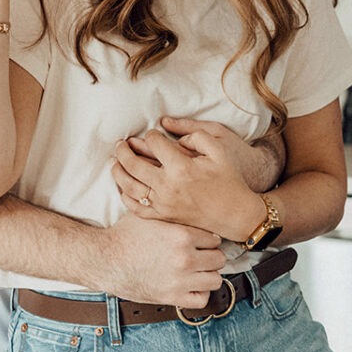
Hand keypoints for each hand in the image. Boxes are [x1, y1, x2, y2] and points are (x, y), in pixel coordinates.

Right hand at [97, 213, 225, 309]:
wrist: (105, 260)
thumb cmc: (124, 236)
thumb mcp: (149, 215)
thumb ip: (171, 211)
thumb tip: (188, 204)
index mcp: (182, 235)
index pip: (215, 238)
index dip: (207, 239)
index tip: (200, 241)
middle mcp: (185, 258)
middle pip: (219, 258)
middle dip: (210, 255)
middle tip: (200, 255)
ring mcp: (180, 279)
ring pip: (215, 279)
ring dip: (208, 274)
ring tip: (197, 270)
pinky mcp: (172, 296)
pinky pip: (202, 299)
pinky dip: (200, 292)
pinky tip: (191, 285)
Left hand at [111, 117, 265, 241]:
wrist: (236, 214)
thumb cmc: (229, 180)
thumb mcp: (220, 149)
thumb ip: (196, 135)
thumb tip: (175, 136)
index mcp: (182, 167)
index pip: (154, 144)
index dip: (151, 135)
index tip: (153, 134)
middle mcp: (168, 186)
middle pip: (133, 164)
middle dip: (123, 150)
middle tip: (120, 144)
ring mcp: (164, 204)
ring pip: (129, 186)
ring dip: (118, 172)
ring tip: (115, 162)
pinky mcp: (164, 216)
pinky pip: (136, 208)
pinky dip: (125, 196)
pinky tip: (123, 186)